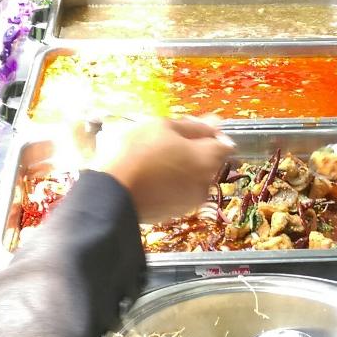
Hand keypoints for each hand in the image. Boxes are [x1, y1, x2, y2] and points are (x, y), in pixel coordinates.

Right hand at [98, 117, 235, 222]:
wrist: (111, 194)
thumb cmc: (138, 152)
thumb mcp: (163, 127)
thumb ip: (194, 126)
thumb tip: (217, 122)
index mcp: (208, 160)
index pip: (224, 145)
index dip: (210, 134)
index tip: (190, 129)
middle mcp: (206, 183)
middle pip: (208, 162)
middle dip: (193, 150)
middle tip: (165, 141)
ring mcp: (190, 202)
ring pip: (192, 177)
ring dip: (180, 167)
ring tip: (152, 159)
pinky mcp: (173, 213)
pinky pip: (178, 192)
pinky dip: (170, 183)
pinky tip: (149, 177)